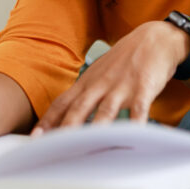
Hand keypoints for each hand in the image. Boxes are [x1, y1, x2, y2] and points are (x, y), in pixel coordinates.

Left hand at [33, 20, 188, 132]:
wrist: (154, 39)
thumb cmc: (124, 62)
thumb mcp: (98, 75)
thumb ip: (84, 96)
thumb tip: (68, 120)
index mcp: (86, 83)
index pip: (62, 104)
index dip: (48, 121)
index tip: (35, 138)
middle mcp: (100, 85)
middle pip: (78, 109)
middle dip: (64, 129)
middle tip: (52, 147)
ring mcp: (120, 87)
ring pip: (105, 112)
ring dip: (94, 130)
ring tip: (85, 148)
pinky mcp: (143, 89)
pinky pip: (138, 110)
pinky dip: (135, 125)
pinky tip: (132, 138)